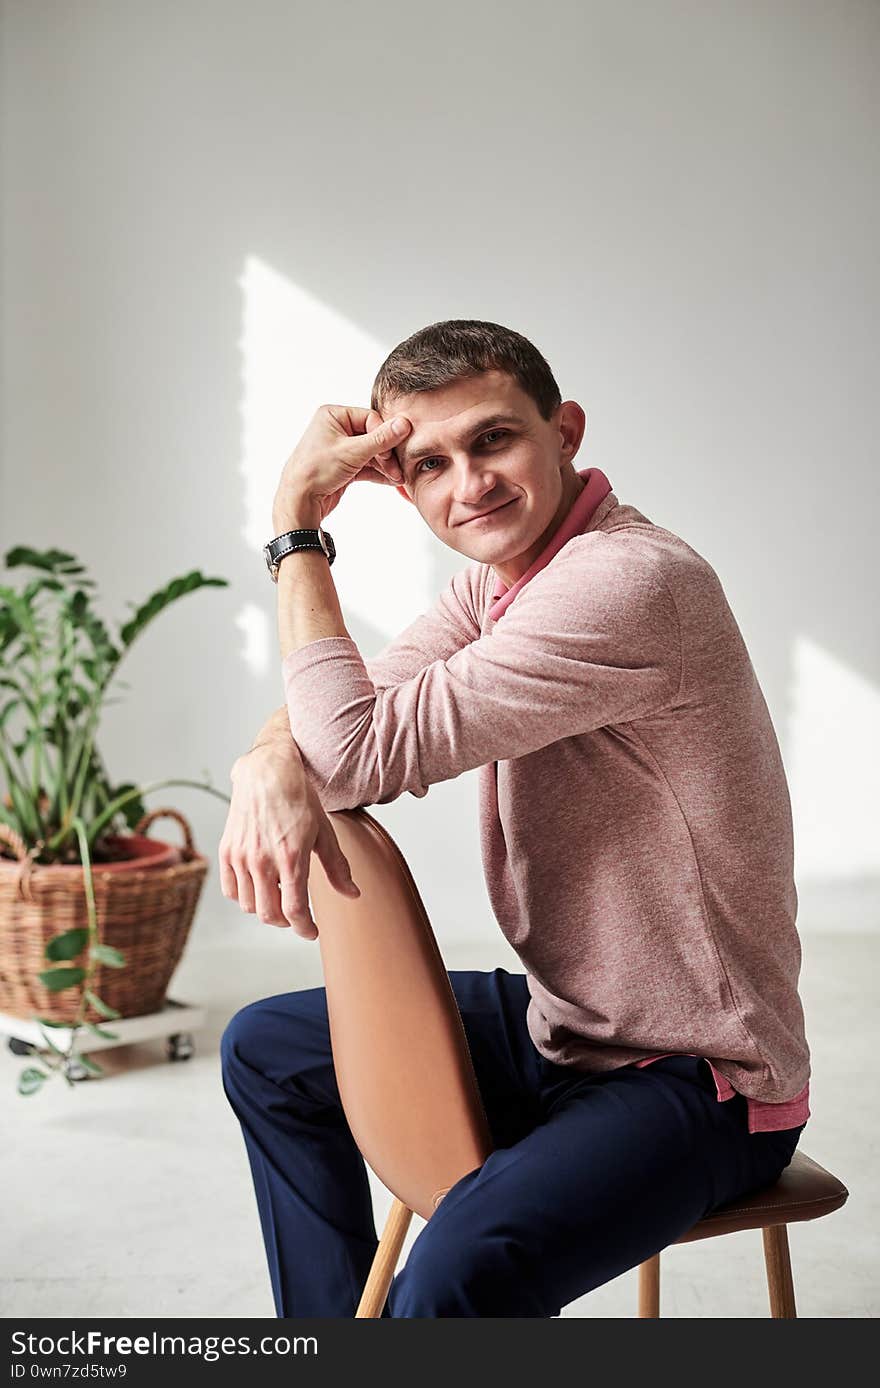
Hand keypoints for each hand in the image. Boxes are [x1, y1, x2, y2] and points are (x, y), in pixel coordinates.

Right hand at [218, 743, 360, 940]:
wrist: (267, 772)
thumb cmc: (298, 799)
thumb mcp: (324, 833)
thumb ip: (337, 868)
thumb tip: (353, 894)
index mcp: (291, 857)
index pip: (294, 910)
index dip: (304, 928)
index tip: (312, 931)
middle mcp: (262, 860)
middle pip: (270, 914)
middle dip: (287, 922)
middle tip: (297, 916)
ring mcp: (241, 857)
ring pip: (250, 905)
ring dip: (266, 908)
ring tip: (279, 895)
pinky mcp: (227, 851)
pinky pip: (231, 890)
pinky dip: (245, 896)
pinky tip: (259, 886)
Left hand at [273, 404, 411, 526]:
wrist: (300, 501)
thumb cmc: (314, 471)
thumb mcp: (352, 452)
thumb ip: (381, 438)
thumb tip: (403, 423)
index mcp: (334, 416)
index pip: (370, 419)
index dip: (384, 436)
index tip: (389, 454)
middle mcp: (337, 429)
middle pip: (373, 436)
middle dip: (386, 454)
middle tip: (397, 469)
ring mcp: (341, 448)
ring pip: (372, 453)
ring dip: (385, 466)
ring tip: (397, 478)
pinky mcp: (344, 466)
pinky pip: (366, 465)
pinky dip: (378, 473)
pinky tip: (391, 480)